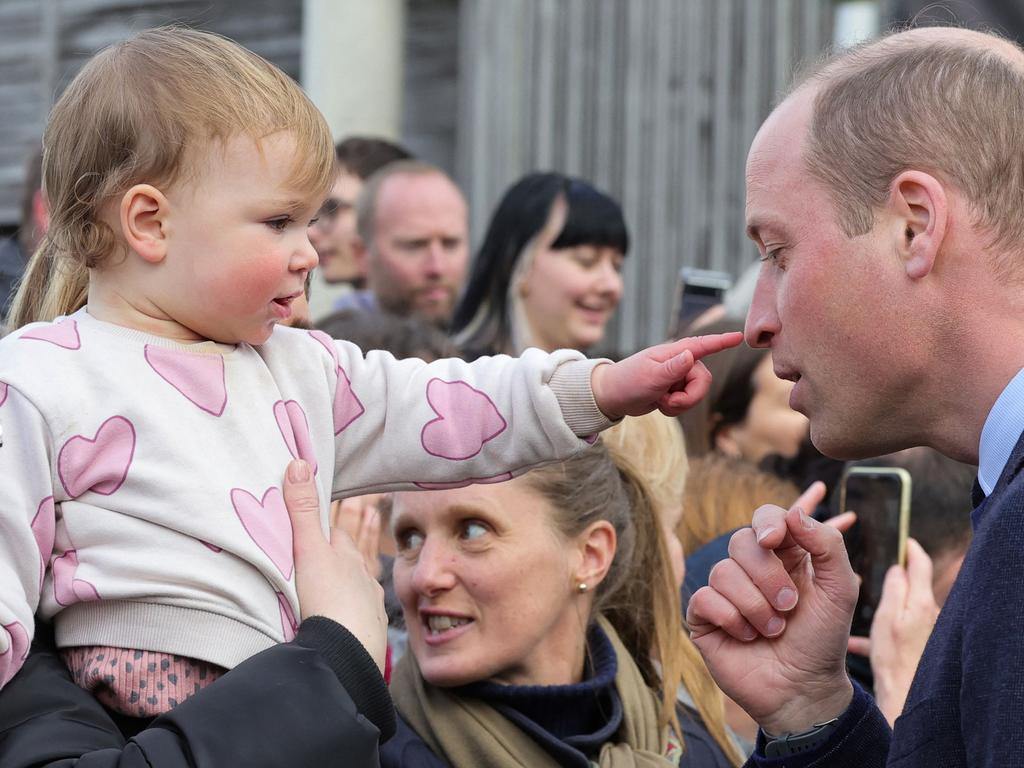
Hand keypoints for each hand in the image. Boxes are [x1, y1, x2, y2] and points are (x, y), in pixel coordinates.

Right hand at [285, 460, 387, 672]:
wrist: (347, 653)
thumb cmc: (327, 599)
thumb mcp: (309, 550)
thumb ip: (303, 510)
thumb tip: (299, 463)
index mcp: (345, 555)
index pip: (337, 532)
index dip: (330, 523)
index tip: (328, 515)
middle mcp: (362, 575)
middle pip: (352, 554)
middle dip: (346, 544)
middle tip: (343, 531)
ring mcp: (369, 602)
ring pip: (362, 581)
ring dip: (353, 575)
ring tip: (348, 572)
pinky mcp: (370, 629)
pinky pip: (366, 611)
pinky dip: (359, 606)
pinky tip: (358, 610)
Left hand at [590, 332, 742, 418]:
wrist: (612, 397)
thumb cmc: (627, 382)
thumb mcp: (649, 376)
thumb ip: (672, 368)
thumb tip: (690, 355)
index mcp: (674, 353)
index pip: (703, 345)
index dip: (722, 341)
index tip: (739, 337)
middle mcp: (680, 362)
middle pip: (704, 381)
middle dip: (690, 397)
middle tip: (669, 402)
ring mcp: (678, 376)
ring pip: (697, 394)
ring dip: (680, 404)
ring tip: (660, 401)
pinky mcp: (675, 389)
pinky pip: (687, 402)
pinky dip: (675, 408)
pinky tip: (660, 404)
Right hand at [686, 482, 858, 734]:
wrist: (803, 689)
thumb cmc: (822, 640)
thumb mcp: (840, 589)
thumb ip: (827, 545)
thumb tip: (793, 513)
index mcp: (784, 555)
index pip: (765, 517)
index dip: (767, 522)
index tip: (774, 539)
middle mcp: (751, 569)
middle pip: (741, 541)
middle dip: (768, 575)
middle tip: (789, 605)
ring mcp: (725, 592)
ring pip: (723, 571)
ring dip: (755, 606)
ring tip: (773, 630)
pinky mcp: (706, 616)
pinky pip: (704, 598)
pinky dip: (731, 619)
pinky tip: (747, 637)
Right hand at [847, 538, 937, 725]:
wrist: (905, 696)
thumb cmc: (893, 659)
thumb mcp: (886, 619)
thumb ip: (894, 590)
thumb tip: (898, 568)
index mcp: (919, 602)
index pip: (920, 564)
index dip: (912, 549)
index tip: (904, 541)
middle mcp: (928, 613)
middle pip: (913, 585)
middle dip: (897, 577)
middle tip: (878, 570)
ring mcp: (926, 629)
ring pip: (903, 608)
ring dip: (886, 606)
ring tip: (861, 609)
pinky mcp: (921, 643)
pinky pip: (899, 629)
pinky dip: (882, 630)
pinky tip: (858, 642)